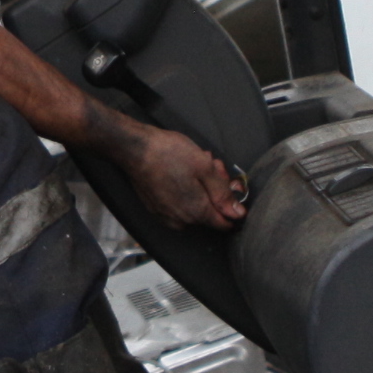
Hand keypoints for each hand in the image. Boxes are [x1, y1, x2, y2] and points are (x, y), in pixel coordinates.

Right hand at [113, 120, 245, 232]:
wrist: (134, 149)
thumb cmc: (170, 153)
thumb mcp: (204, 167)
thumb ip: (223, 193)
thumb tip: (238, 214)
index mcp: (197, 212)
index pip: (225, 223)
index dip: (232, 203)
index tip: (228, 183)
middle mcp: (181, 221)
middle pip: (210, 212)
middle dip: (215, 189)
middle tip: (211, 164)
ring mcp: (166, 217)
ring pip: (195, 207)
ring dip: (200, 188)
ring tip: (194, 165)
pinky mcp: (156, 210)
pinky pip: (179, 205)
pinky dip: (185, 191)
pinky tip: (180, 172)